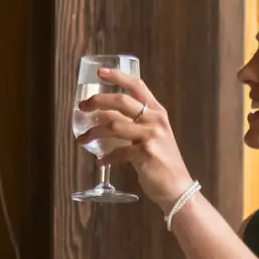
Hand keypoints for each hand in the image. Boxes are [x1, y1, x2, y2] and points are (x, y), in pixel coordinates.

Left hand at [78, 67, 193, 206]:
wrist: (177, 186)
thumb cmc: (161, 161)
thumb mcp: (154, 136)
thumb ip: (136, 125)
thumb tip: (105, 120)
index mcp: (157, 112)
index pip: (137, 87)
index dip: (118, 77)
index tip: (100, 72)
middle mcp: (155, 120)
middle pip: (121, 101)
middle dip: (97, 102)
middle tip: (82, 108)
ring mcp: (151, 136)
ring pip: (113, 125)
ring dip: (92, 132)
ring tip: (81, 139)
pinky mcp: (145, 154)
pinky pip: (117, 152)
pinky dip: (106, 158)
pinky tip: (101, 162)